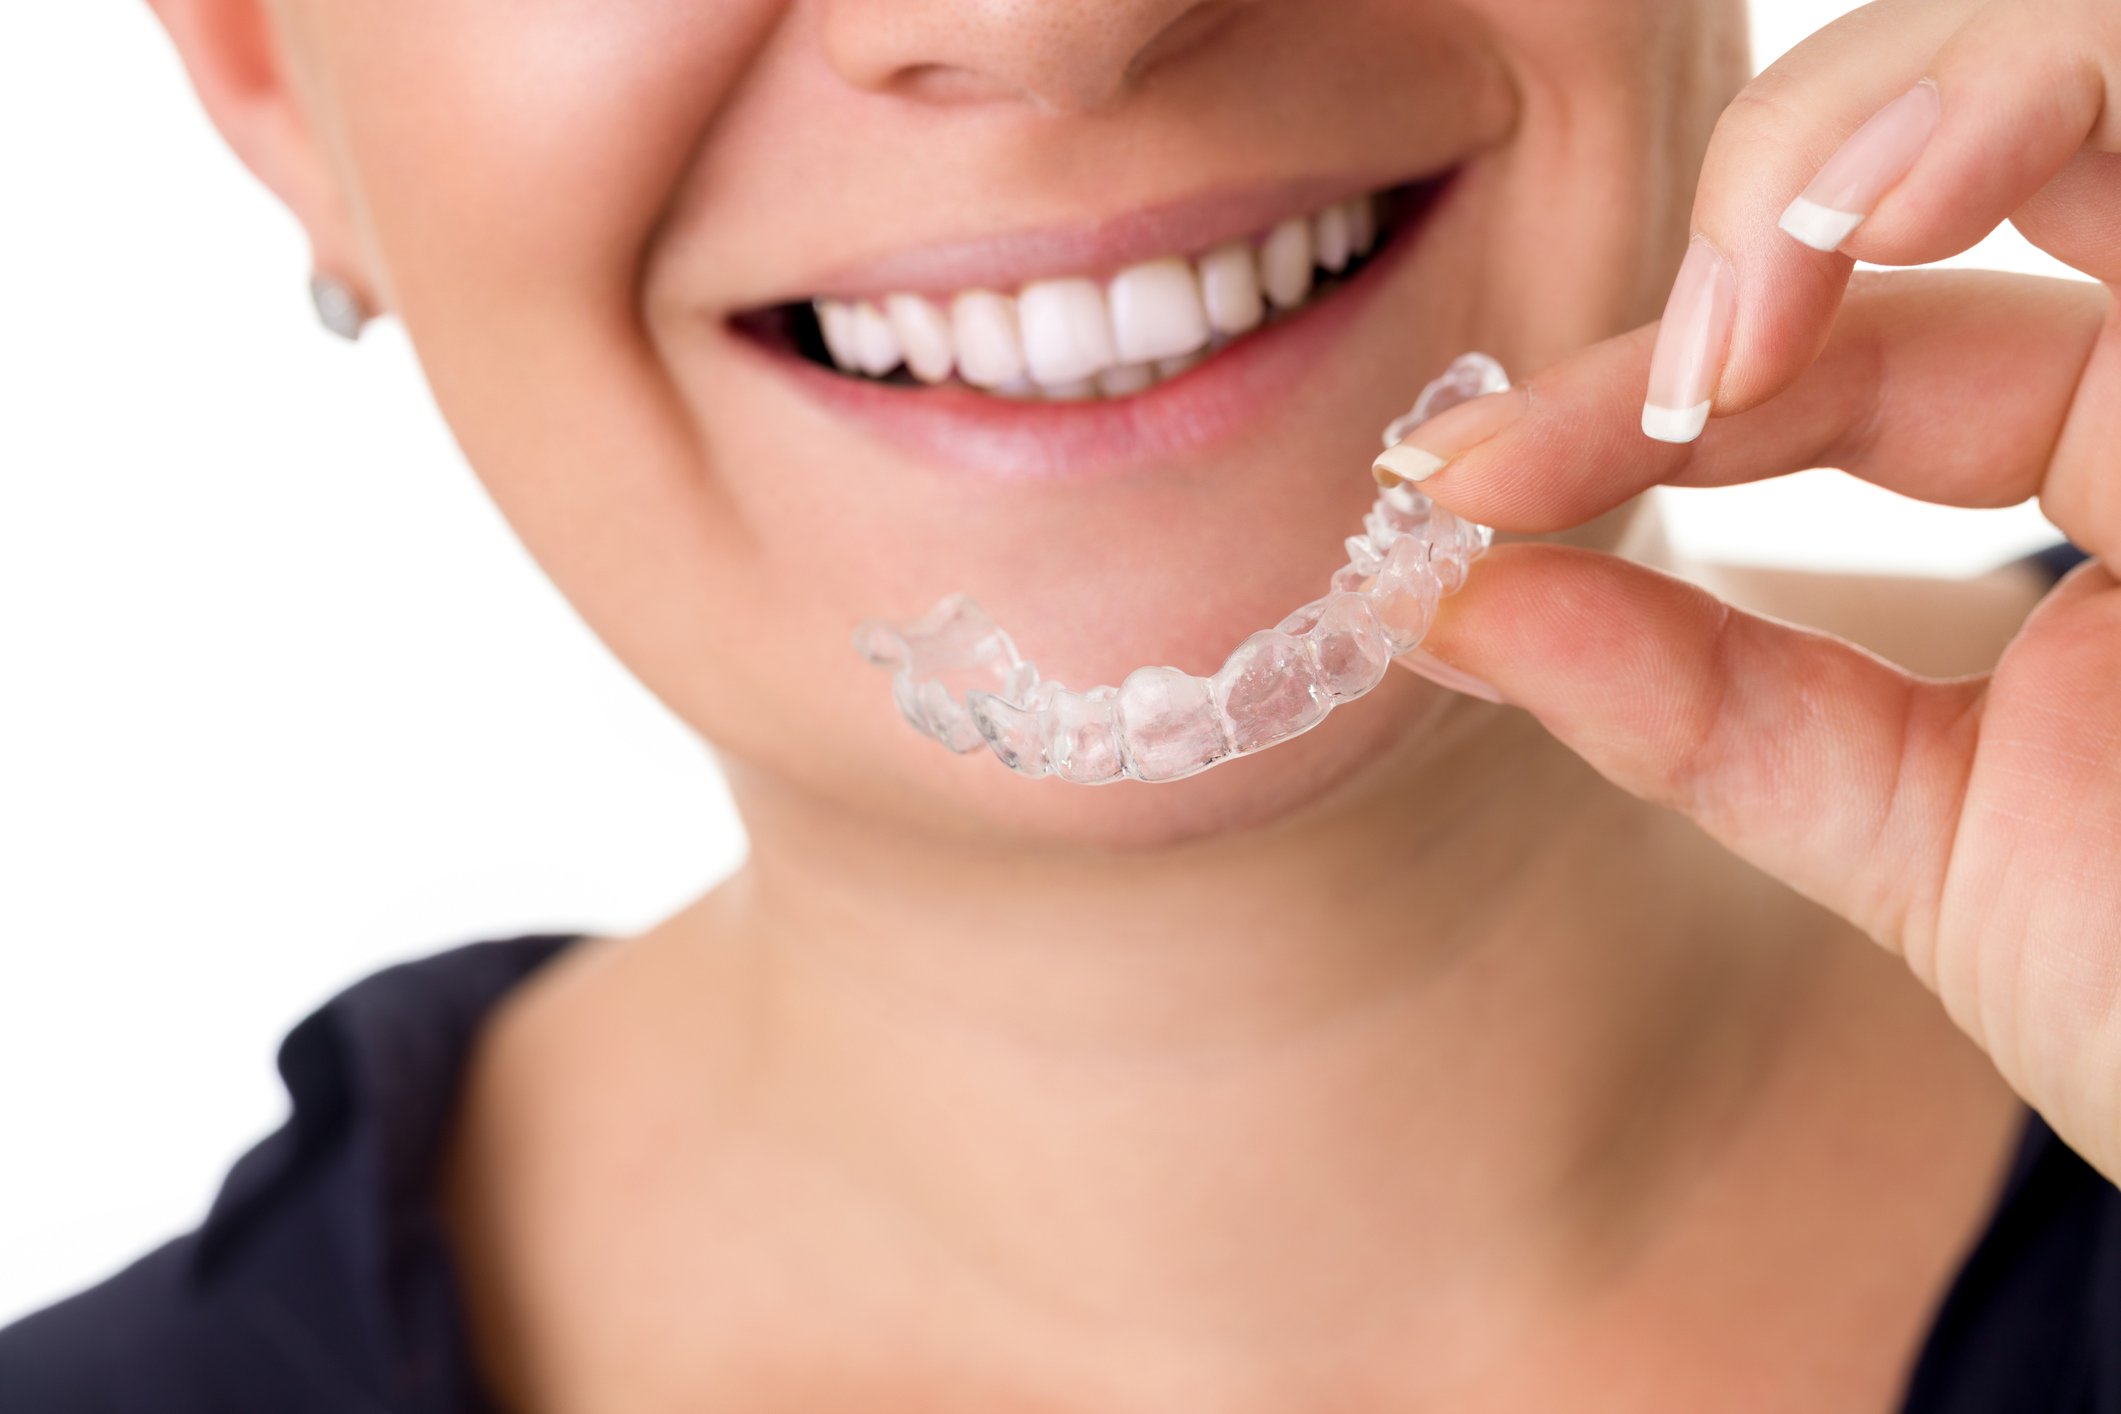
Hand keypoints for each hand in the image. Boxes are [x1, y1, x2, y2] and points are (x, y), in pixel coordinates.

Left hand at [1386, 0, 2120, 1176]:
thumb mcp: (1924, 845)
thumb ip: (1709, 714)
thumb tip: (1448, 610)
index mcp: (2113, 475)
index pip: (1851, 358)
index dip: (1635, 400)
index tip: (1442, 489)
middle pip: (1951, 171)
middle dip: (1742, 230)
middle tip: (1547, 417)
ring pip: (2083, 67)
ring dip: (1869, 126)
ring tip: (1722, 309)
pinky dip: (2036, 102)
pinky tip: (1870, 213)